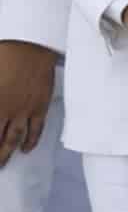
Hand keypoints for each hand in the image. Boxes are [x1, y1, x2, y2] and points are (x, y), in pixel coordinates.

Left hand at [0, 41, 51, 164]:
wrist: (29, 47)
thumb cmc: (3, 56)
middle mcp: (7, 111)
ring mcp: (25, 110)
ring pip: (15, 138)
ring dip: (7, 153)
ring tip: (3, 164)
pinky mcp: (40, 106)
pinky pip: (36, 129)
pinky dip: (31, 141)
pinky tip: (26, 149)